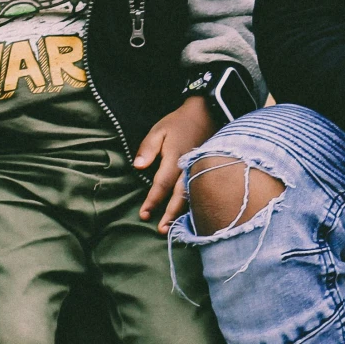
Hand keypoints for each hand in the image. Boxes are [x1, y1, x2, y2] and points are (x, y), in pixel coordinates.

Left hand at [135, 94, 222, 232]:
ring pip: (192, 197)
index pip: (162, 185)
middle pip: (179, 196)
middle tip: (161, 230)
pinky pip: (200, 191)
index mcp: (175, 159)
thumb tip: (138, 167)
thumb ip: (148, 149)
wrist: (206, 113)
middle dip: (169, 214)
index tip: (144, 214)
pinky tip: (189, 215)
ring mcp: (201, 170)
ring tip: (173, 228)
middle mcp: (189, 168)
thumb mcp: (158, 130)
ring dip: (182, 213)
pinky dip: (194, 205)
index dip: (152, 200)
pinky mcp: (207, 171)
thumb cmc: (178, 123)